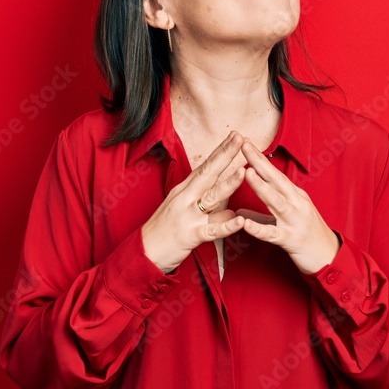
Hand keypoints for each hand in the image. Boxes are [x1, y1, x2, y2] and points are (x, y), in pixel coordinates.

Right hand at [141, 130, 248, 272]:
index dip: (221, 150)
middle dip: (226, 155)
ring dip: (228, 184)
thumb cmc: (165, 231)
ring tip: (243, 172)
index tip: (235, 135)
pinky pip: (211, 230)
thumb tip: (231, 210)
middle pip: (208, 174)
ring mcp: (188, 216)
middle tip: (241, 139)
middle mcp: (186, 198)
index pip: (206, 166)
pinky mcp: (190, 235)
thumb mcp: (184, 212)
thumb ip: (210, 209)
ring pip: (211, 198)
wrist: (144, 252)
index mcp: (185, 190)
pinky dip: (226, 226)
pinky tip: (240, 220)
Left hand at [235, 138, 340, 273]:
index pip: (275, 174)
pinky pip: (272, 233)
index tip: (246, 143)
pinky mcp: (291, 240)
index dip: (260, 159)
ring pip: (276, 201)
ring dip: (261, 187)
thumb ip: (262, 216)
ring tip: (247, 173)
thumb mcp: (288, 219)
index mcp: (295, 196)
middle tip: (244, 146)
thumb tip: (240, 213)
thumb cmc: (308, 236)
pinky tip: (244, 223)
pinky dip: (257, 228)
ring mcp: (295, 221)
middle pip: (276, 180)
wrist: (330, 257)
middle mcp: (296, 204)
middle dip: (259, 162)